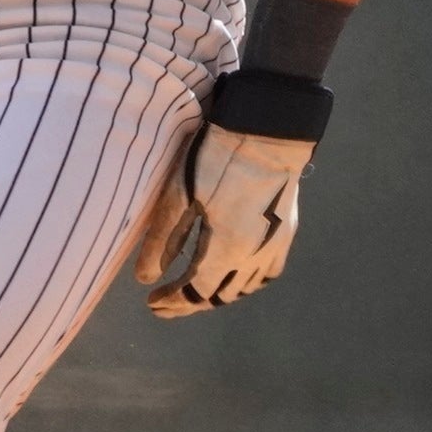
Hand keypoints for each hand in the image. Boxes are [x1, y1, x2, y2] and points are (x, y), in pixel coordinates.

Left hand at [128, 121, 314, 316]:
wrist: (268, 128)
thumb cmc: (217, 157)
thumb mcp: (180, 196)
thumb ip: (162, 240)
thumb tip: (144, 279)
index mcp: (229, 249)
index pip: (197, 292)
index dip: (173, 302)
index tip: (151, 302)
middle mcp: (257, 256)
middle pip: (220, 295)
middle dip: (190, 302)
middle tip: (164, 302)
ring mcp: (277, 245)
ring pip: (245, 287)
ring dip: (217, 293)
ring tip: (192, 290)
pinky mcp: (287, 230)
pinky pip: (267, 271)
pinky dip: (245, 281)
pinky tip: (230, 274)